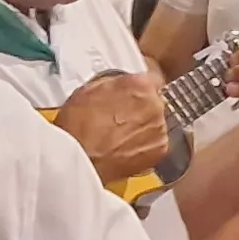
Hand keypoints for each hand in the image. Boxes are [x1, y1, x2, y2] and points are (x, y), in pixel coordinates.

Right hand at [56, 70, 170, 181]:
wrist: (80, 160)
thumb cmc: (78, 128)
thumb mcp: (89, 89)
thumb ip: (115, 82)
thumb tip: (122, 83)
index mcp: (140, 85)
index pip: (152, 79)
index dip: (139, 88)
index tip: (134, 93)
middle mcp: (154, 105)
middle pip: (154, 102)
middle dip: (140, 108)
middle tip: (118, 117)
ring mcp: (159, 128)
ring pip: (155, 123)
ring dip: (142, 127)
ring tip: (118, 135)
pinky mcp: (160, 150)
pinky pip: (155, 142)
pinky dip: (144, 145)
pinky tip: (124, 147)